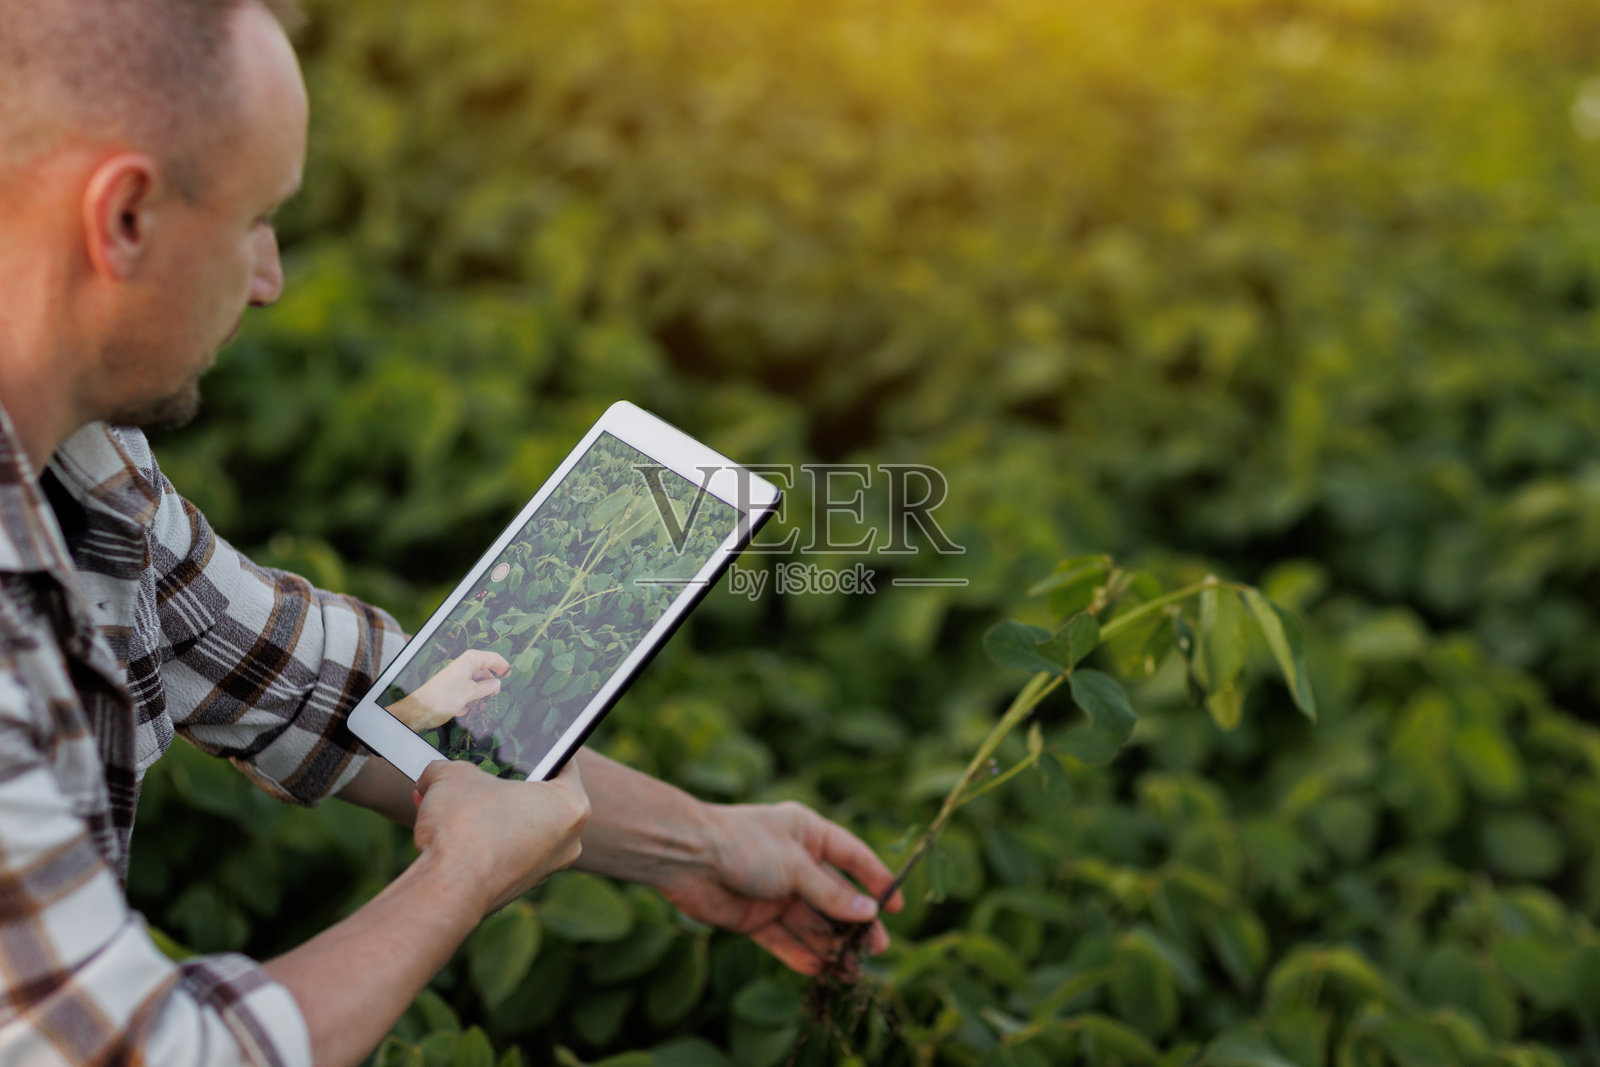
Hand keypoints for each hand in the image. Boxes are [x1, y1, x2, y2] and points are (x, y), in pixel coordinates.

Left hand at [388, 649, 510, 729]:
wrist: (420, 709)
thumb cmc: (443, 698)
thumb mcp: (470, 693)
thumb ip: (487, 688)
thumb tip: (497, 684)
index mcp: (469, 661)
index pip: (492, 657)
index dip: (503, 666)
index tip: (510, 675)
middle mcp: (463, 666)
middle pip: (484, 672)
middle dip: (489, 685)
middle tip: (494, 695)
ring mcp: (457, 677)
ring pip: (476, 684)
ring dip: (478, 695)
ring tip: (476, 705)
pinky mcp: (452, 688)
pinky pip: (466, 692)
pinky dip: (467, 700)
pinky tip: (462, 709)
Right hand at [411, 759, 588, 917]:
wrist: (446, 890)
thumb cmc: (464, 826)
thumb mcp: (453, 775)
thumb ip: (452, 767)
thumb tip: (437, 774)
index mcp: (571, 805)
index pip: (562, 762)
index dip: (537, 747)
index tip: (517, 742)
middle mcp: (568, 840)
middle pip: (538, 797)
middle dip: (503, 784)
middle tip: (478, 770)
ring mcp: (544, 868)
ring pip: (516, 827)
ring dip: (484, 813)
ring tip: (448, 800)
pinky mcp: (516, 887)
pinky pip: (499, 852)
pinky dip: (476, 840)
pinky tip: (445, 830)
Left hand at [652, 801, 904, 974]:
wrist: (686, 858)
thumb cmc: (744, 845)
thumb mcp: (796, 866)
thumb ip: (831, 894)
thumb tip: (870, 913)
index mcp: (808, 833)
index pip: (852, 857)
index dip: (876, 880)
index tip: (897, 907)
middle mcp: (795, 862)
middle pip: (834, 897)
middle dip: (855, 923)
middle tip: (876, 949)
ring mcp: (775, 892)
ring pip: (810, 922)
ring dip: (830, 945)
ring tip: (851, 970)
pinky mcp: (754, 917)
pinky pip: (784, 939)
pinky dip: (800, 954)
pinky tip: (819, 971)